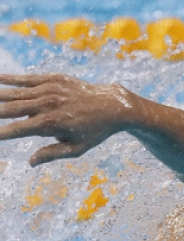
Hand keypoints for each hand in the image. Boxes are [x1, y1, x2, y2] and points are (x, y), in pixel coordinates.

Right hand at [0, 74, 132, 165]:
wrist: (115, 105)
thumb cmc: (96, 131)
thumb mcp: (77, 149)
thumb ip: (51, 154)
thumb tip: (30, 162)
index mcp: (51, 123)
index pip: (15, 129)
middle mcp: (48, 104)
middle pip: (9, 109)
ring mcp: (51, 89)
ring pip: (14, 92)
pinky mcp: (55, 79)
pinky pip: (28, 79)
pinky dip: (10, 79)